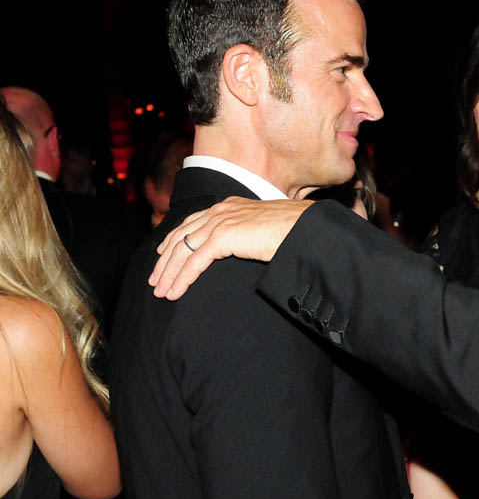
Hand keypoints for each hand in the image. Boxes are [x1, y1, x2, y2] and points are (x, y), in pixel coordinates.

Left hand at [149, 196, 311, 299]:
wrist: (304, 227)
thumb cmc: (293, 230)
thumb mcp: (263, 228)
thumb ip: (246, 234)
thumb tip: (244, 246)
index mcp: (228, 206)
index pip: (191, 222)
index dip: (174, 240)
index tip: (163, 256)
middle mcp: (220, 210)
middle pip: (181, 235)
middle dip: (165, 260)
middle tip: (155, 279)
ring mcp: (220, 222)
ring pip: (183, 250)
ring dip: (169, 273)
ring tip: (160, 291)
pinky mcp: (223, 236)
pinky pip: (194, 261)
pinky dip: (182, 278)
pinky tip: (174, 292)